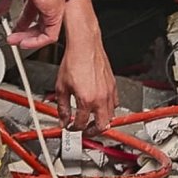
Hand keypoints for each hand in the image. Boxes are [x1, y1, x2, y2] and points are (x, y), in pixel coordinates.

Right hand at [4, 0, 65, 50]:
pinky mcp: (56, 13)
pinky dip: (36, 42)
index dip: (21, 21)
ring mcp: (52, 5)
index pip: (30, 9)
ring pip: (43, 28)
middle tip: (13, 38)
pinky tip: (25, 43)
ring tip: (17, 43)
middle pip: (37, 19)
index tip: (12, 27)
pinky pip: (49, 34)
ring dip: (28, 38)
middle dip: (24, 31)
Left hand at [56, 0, 117, 132]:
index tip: (69, 127)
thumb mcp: (61, 87)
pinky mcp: (113, 85)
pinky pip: (115, 103)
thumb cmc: (73, 61)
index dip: (73, 128)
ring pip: (111, 116)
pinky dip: (109, 109)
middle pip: (101, 125)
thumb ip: (62, 107)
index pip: (81, 124)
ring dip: (102, 121)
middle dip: (92, 132)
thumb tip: (62, 119)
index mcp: (86, 100)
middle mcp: (100, 98)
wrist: (85, 45)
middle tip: (84, 132)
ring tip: (93, 121)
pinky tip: (101, 106)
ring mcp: (109, 91)